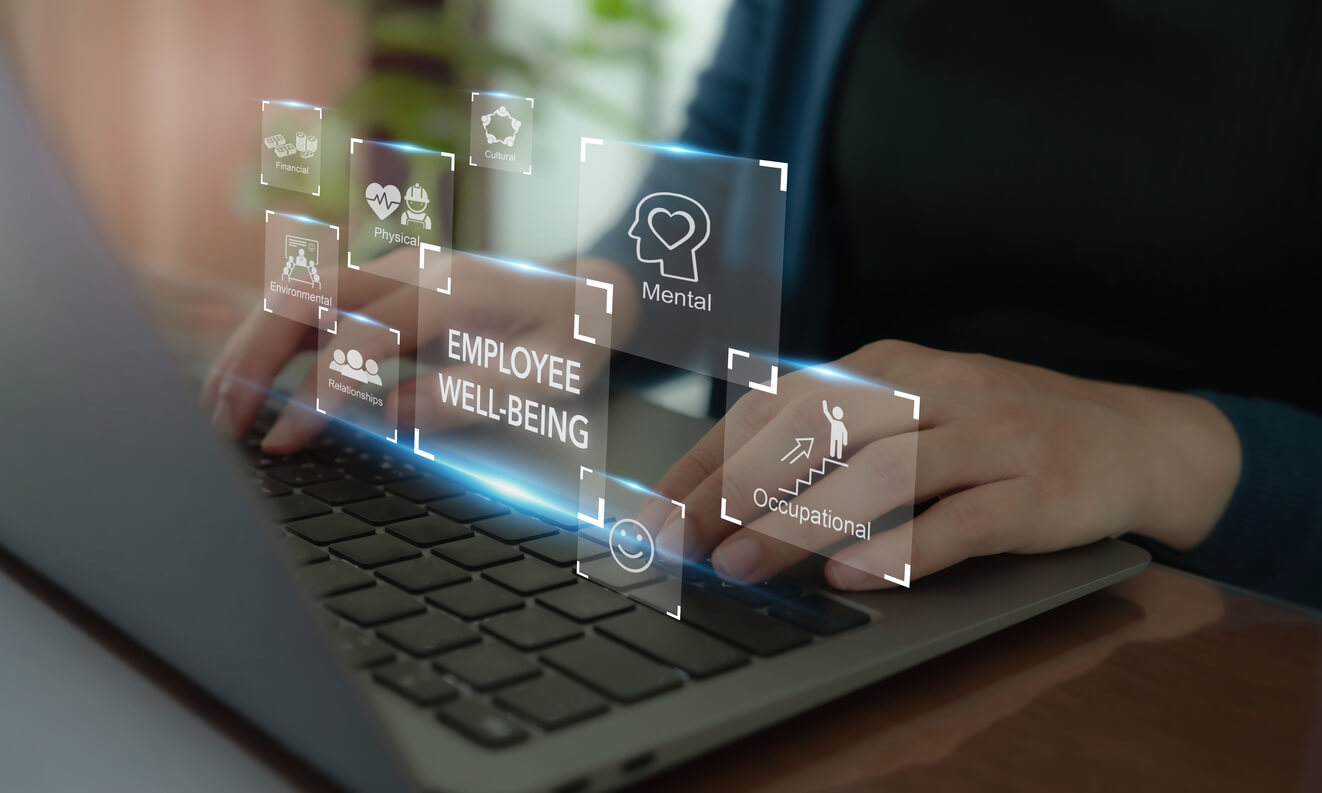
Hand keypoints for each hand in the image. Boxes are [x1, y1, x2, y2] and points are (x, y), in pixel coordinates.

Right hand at [201, 251, 632, 453]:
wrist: (591, 290)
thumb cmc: (570, 337)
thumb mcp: (540, 378)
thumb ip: (466, 394)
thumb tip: (390, 414)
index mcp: (451, 288)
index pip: (360, 336)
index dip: (316, 392)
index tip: (283, 442)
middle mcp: (413, 266)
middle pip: (308, 296)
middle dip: (255, 358)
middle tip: (223, 423)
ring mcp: (395, 268)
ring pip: (299, 293)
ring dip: (252, 345)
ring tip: (218, 404)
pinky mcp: (386, 283)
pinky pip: (316, 303)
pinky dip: (275, 338)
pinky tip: (252, 379)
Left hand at [641, 340, 1240, 589]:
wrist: (1133, 436)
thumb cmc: (995, 430)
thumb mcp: (911, 410)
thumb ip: (834, 438)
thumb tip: (726, 493)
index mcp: (889, 365)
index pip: (779, 403)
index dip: (713, 455)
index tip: (661, 508)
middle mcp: (933, 388)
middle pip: (820, 429)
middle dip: (738, 486)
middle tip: (682, 540)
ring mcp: (989, 435)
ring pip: (882, 474)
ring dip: (802, 522)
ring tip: (743, 565)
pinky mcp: (1038, 490)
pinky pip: (961, 520)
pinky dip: (902, 551)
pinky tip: (851, 577)